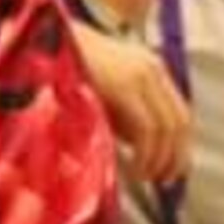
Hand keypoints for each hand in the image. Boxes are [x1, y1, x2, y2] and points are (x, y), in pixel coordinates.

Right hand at [71, 27, 192, 183]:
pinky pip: (147, 129)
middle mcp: (151, 67)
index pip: (180, 112)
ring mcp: (140, 73)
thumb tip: (144, 151)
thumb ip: (125, 116)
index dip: (181, 147)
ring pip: (166, 128)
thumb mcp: (104, 95)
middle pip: (179, 121)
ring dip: (158, 160)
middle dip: (174, 158)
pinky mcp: (124, 84)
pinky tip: (132, 169)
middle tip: (161, 182)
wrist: (43, 41)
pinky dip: (145, 155)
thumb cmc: (68, 72)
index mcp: (150, 67)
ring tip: (142, 178)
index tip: (173, 172)